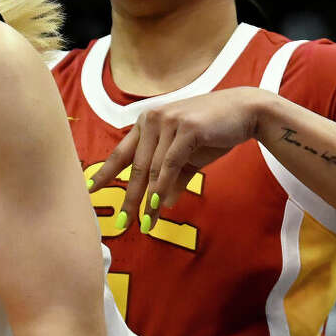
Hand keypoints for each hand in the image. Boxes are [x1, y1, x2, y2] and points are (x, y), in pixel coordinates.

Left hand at [89, 87, 268, 229]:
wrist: (245, 112)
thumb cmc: (214, 133)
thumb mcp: (188, 158)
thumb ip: (174, 179)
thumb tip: (164, 204)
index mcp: (147, 124)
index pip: (121, 153)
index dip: (105, 173)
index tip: (90, 191)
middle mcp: (152, 120)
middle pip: (135, 167)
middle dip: (129, 198)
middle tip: (122, 223)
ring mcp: (168, 121)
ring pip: (152, 169)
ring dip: (149, 199)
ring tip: (147, 222)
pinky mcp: (185, 128)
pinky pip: (169, 164)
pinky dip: (163, 186)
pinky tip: (159, 204)